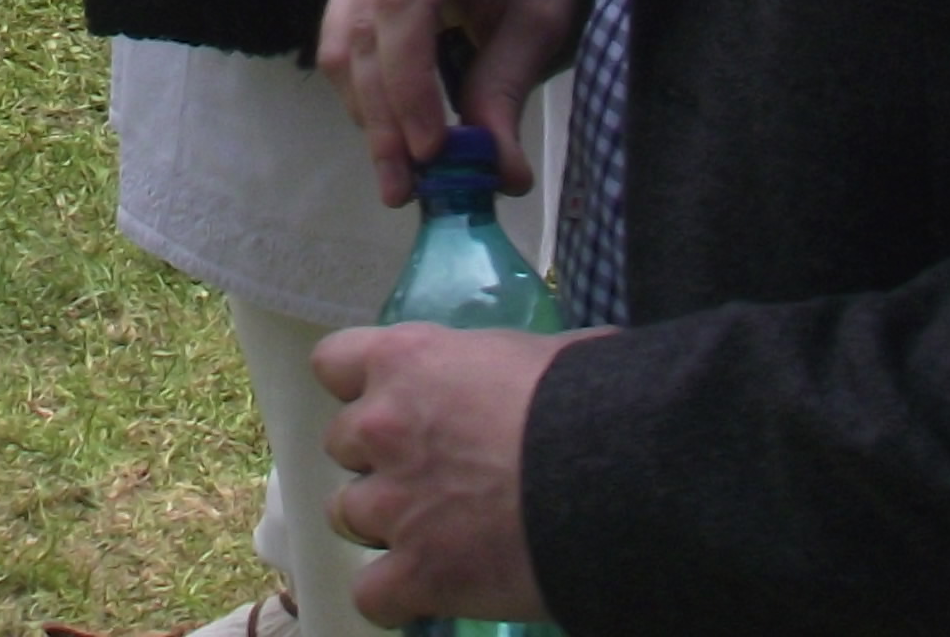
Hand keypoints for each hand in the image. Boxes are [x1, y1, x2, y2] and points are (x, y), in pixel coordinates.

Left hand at [315, 320, 595, 624]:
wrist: (615, 476)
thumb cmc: (589, 398)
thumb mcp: (535, 352)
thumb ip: (491, 365)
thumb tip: (519, 375)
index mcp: (408, 360)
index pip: (334, 363)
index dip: (359, 387)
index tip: (390, 402)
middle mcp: (383, 427)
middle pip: (340, 445)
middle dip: (377, 457)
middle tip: (430, 471)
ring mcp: (393, 504)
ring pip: (346, 515)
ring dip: (381, 523)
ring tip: (433, 530)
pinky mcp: (416, 574)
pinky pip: (371, 594)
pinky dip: (396, 597)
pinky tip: (429, 589)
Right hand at [316, 0, 590, 202]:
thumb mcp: (543, 15)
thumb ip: (507, 86)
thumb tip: (498, 172)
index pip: (402, 2)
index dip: (408, 83)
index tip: (430, 150)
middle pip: (362, 29)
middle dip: (382, 117)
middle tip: (405, 188)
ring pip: (340, 41)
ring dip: (367, 113)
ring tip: (402, 175)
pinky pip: (343, 39)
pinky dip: (366, 92)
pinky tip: (394, 132)